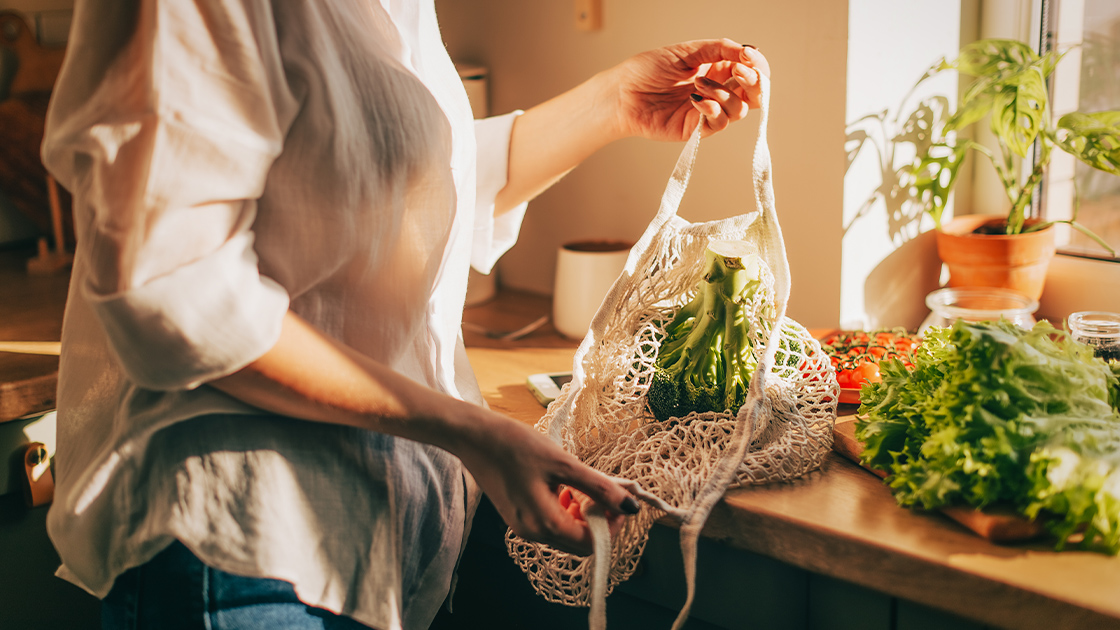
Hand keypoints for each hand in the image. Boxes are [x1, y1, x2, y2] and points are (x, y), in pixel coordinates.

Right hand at [454, 411, 637, 555]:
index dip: (612, 524)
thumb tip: (631, 505)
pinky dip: (565, 509)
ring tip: (581, 484)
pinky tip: (563, 486)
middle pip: (580, 542)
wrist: (474, 437)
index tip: (620, 499)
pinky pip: (551, 523)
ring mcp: (523, 527)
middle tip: (603, 490)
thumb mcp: (564, 463)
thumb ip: (599, 487)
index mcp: (545, 524)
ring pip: (566, 533)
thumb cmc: (516, 445)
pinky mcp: (518, 517)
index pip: (593, 543)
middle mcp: (533, 534)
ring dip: (582, 514)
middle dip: (598, 520)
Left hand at [604, 39, 770, 140]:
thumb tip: (749, 50)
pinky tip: (696, 99)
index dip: (757, 65)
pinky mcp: (696, 130)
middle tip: (740, 71)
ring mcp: (708, 112)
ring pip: (740, 110)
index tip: (748, 55)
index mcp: (717, 69)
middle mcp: (717, 91)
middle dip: (754, 82)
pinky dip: (713, 110)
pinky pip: (719, 124)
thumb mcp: (687, 51)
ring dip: (725, 94)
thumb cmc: (647, 70)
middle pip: (754, 94)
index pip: (751, 71)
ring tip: (698, 84)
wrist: (622, 94)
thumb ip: (719, 49)